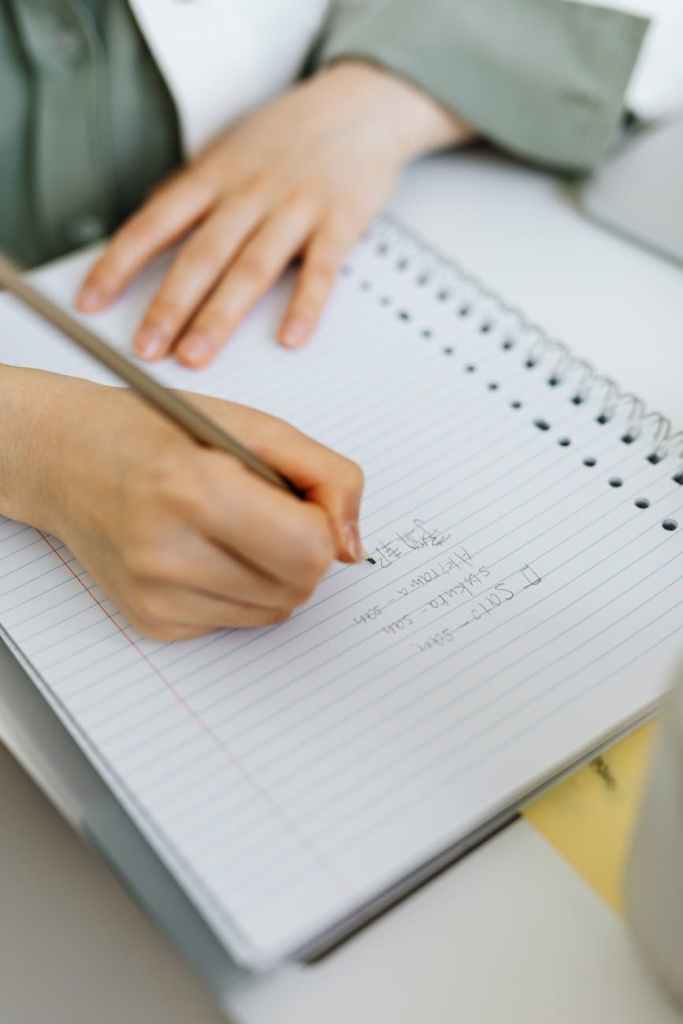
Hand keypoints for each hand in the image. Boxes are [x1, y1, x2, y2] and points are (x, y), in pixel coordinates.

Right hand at [1, 369, 363, 639]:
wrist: (66, 458)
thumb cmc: (158, 431)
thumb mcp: (253, 426)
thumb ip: (325, 476)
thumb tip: (351, 547)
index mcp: (195, 492)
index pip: (310, 549)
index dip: (321, 523)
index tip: (299, 499)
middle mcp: (169, 554)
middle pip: (300, 586)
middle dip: (302, 549)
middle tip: (264, 509)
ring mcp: (157, 596)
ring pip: (276, 610)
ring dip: (274, 571)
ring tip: (230, 526)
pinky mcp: (154, 621)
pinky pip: (239, 620)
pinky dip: (240, 587)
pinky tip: (204, 549)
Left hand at [76, 61, 471, 366]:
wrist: (360, 105)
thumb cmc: (290, 135)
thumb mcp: (229, 149)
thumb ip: (193, 190)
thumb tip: (149, 220)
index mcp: (215, 175)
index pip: (154, 223)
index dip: (118, 264)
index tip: (92, 301)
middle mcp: (249, 192)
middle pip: (201, 255)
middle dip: (169, 306)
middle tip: (148, 348)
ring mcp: (294, 208)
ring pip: (251, 268)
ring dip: (221, 316)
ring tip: (196, 355)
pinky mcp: (339, 222)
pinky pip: (321, 270)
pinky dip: (305, 306)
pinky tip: (290, 337)